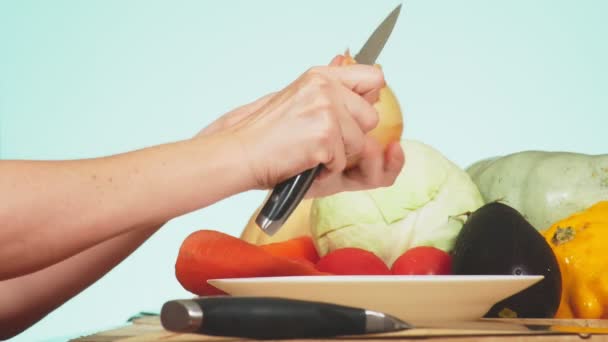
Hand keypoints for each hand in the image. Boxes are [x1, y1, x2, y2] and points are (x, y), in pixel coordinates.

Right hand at [198, 56, 404, 197]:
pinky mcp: (325, 137)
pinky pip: (342, 162)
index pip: (373, 78)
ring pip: (359, 143)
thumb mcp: (298, 99)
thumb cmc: (262, 133)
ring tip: (309, 153)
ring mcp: (326, 111)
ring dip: (338, 156)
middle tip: (321, 141)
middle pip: (370, 117)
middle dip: (352, 136)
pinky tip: (304, 162)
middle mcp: (325, 88)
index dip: (369, 99)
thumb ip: (330, 93)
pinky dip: (325, 170)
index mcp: (319, 77)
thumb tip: (368, 88)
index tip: (355, 114)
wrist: (239, 153)